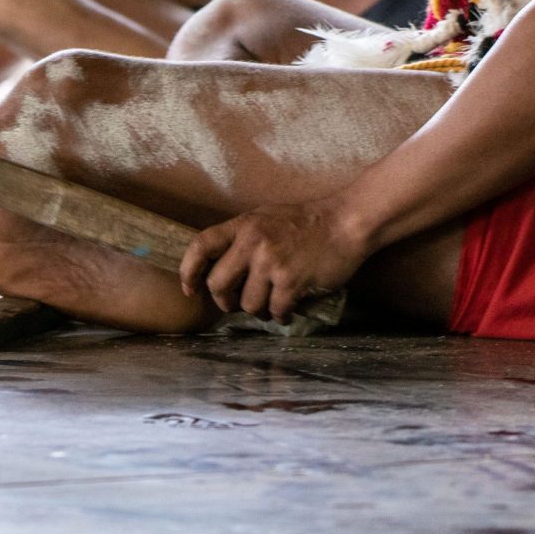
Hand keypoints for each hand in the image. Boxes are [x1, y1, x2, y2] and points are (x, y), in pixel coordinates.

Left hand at [179, 196, 370, 323]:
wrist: (345, 223)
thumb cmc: (307, 222)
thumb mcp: (266, 218)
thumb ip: (243, 237)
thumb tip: (223, 265)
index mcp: (243, 224)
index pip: (201, 245)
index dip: (189, 270)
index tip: (190, 289)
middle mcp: (252, 242)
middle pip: (218, 284)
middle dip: (225, 302)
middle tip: (236, 305)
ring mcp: (271, 262)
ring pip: (248, 304)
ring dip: (259, 311)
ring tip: (271, 304)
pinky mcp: (291, 282)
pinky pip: (275, 311)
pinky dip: (281, 315)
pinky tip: (289, 308)